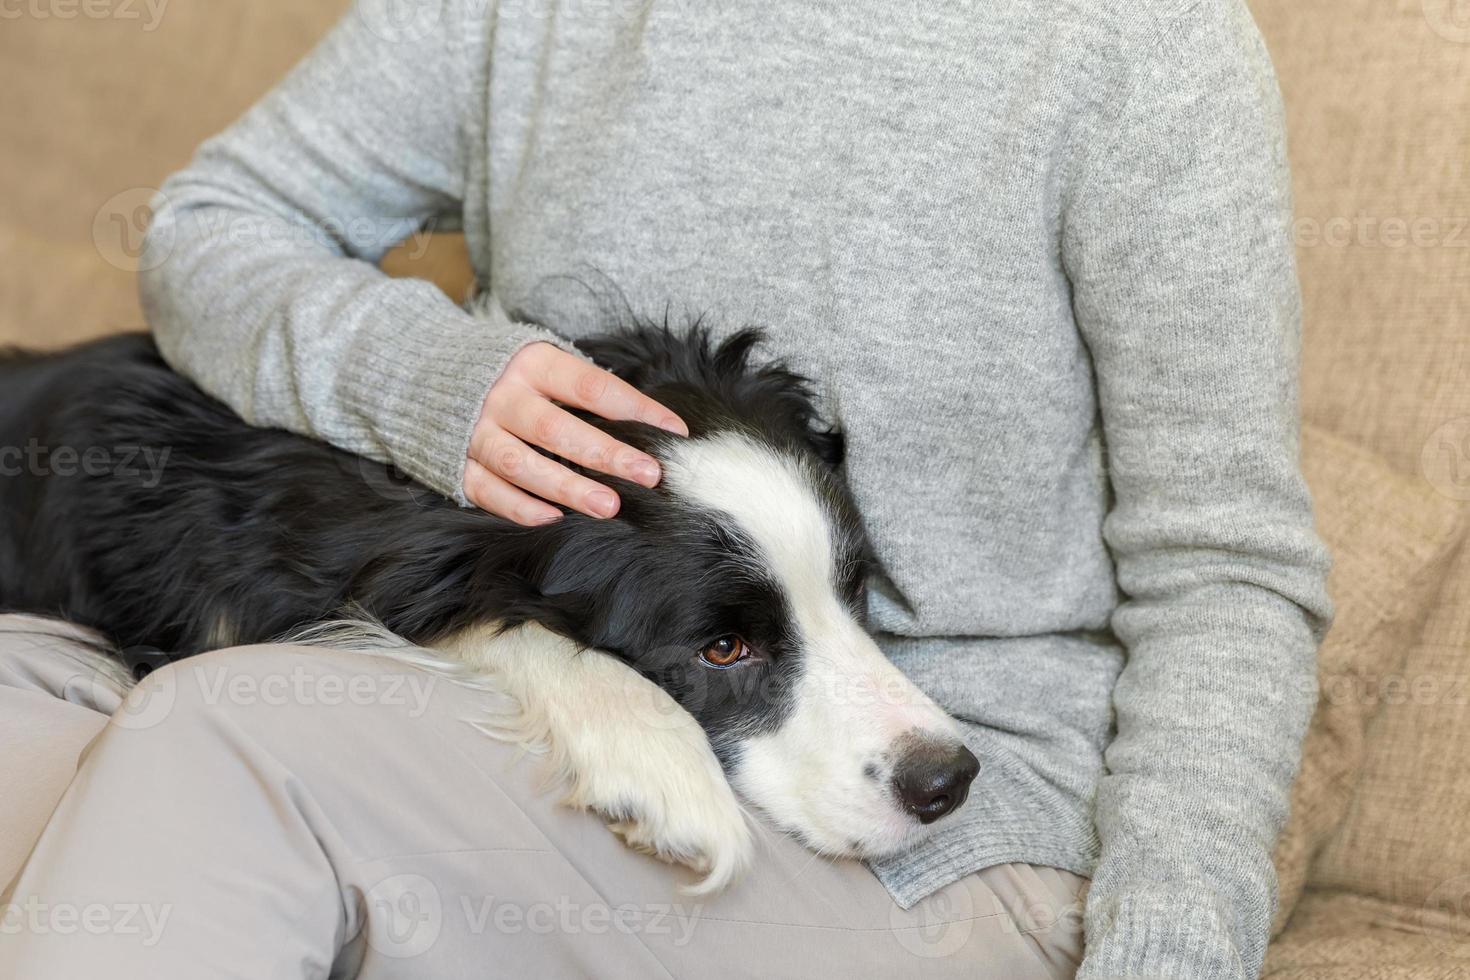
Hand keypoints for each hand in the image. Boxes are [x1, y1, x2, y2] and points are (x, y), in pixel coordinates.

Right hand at [465, 342, 687, 524]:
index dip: (636, 408)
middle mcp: (500, 396)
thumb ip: (581, 386)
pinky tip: (553, 518)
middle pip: (557, 429)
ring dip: (567, 488)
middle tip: (649, 475)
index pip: (592, 386)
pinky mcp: (453, 462)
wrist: (420, 369)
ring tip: (608, 507)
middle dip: (607, 454)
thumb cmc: (503, 369)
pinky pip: (487, 490)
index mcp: (530, 363)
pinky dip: (519, 507)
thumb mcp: (540, 358)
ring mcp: (473, 431)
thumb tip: (644, 420)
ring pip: (521, 464)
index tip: (675, 431)